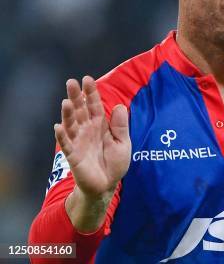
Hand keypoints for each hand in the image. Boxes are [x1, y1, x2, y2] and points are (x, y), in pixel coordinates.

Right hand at [54, 76, 130, 198]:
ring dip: (68, 114)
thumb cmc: (114, 163)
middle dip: (76, 97)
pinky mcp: (73, 156)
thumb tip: (119, 106)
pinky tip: (58, 127)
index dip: (91, 93)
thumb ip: (120, 126)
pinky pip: (66, 144)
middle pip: (80, 111)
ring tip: (66, 102)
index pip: (95, 106)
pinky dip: (62, 136)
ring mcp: (79, 142)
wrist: (107, 185)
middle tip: (71, 82)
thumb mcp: (123, 143)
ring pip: (71, 125)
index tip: (87, 79)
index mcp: (100, 125)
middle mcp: (87, 130)